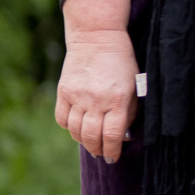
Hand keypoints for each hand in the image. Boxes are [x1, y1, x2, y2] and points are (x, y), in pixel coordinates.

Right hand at [56, 0, 135, 162]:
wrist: (97, 37)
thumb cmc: (121, 63)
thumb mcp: (133, 88)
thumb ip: (129, 113)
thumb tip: (122, 137)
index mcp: (117, 100)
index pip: (113, 135)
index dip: (113, 151)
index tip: (114, 157)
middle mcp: (96, 100)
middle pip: (92, 137)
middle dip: (98, 150)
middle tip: (101, 153)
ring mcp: (77, 95)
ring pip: (75, 131)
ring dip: (83, 141)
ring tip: (89, 141)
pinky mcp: (63, 91)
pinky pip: (62, 118)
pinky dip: (68, 126)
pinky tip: (76, 126)